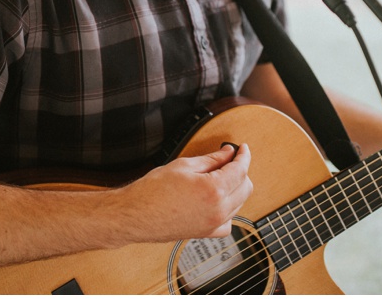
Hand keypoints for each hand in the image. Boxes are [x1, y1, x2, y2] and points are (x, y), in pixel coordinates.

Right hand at [119, 144, 252, 241]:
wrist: (136, 215)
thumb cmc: (153, 191)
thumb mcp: (184, 165)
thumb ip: (211, 159)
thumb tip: (227, 153)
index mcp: (213, 190)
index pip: (240, 170)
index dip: (243, 156)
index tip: (242, 149)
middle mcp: (218, 210)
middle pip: (246, 187)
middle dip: (241, 171)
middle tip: (229, 160)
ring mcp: (213, 224)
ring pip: (240, 203)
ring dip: (236, 188)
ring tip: (220, 176)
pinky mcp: (207, 233)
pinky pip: (229, 221)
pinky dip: (229, 209)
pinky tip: (218, 200)